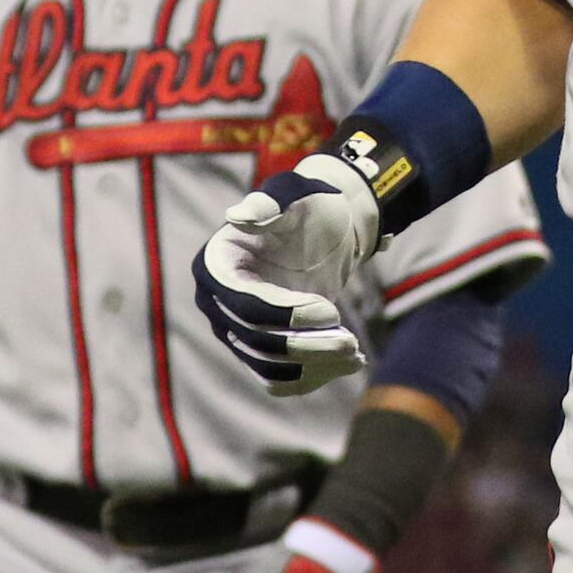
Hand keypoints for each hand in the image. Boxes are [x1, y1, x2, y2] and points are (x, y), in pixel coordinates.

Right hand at [193, 154, 382, 388]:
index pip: (243, 306)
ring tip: (355, 354)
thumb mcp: (294, 195)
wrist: (325, 228)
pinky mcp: (261, 348)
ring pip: (268, 367)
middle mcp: (218, 303)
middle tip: (351, 342)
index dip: (285, 315)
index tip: (330, 311)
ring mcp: (237, 329)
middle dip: (306, 346)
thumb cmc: (309, 205)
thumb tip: (237, 215)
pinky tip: (347, 365)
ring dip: (313, 366)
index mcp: (217, 266)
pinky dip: (312, 377)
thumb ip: (268, 204)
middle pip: (255, 342)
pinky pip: (279, 377)